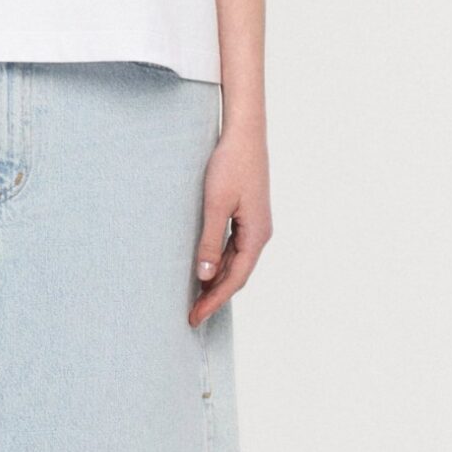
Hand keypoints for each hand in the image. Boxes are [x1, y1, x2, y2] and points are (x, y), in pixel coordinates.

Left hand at [189, 113, 270, 324]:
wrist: (245, 134)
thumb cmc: (230, 165)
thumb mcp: (215, 205)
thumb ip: (209, 241)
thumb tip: (204, 276)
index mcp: (256, 235)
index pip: (235, 279)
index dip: (214, 300)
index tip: (195, 317)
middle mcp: (260, 234)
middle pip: (237, 275)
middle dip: (215, 296)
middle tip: (192, 314)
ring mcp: (255, 225)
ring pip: (236, 263)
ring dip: (217, 281)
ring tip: (196, 298)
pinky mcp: (248, 216)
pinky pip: (234, 249)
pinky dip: (220, 263)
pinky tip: (206, 269)